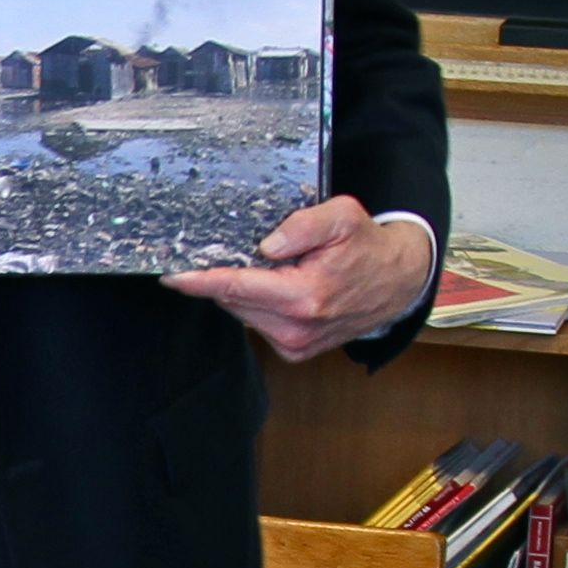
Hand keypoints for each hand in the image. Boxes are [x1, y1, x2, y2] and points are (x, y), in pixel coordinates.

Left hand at [167, 199, 436, 362]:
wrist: (396, 282)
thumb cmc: (366, 246)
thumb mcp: (342, 217)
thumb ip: (303, 226)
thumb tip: (266, 245)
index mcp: (305, 296)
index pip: (236, 287)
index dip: (199, 280)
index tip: (171, 275)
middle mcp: (296, 327)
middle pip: (234, 300)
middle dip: (221, 277)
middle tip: (226, 251)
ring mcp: (295, 344)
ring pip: (242, 312)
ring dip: (241, 290)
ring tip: (269, 267)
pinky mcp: (295, 351)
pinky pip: (257, 323)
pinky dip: (256, 303)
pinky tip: (277, 286)